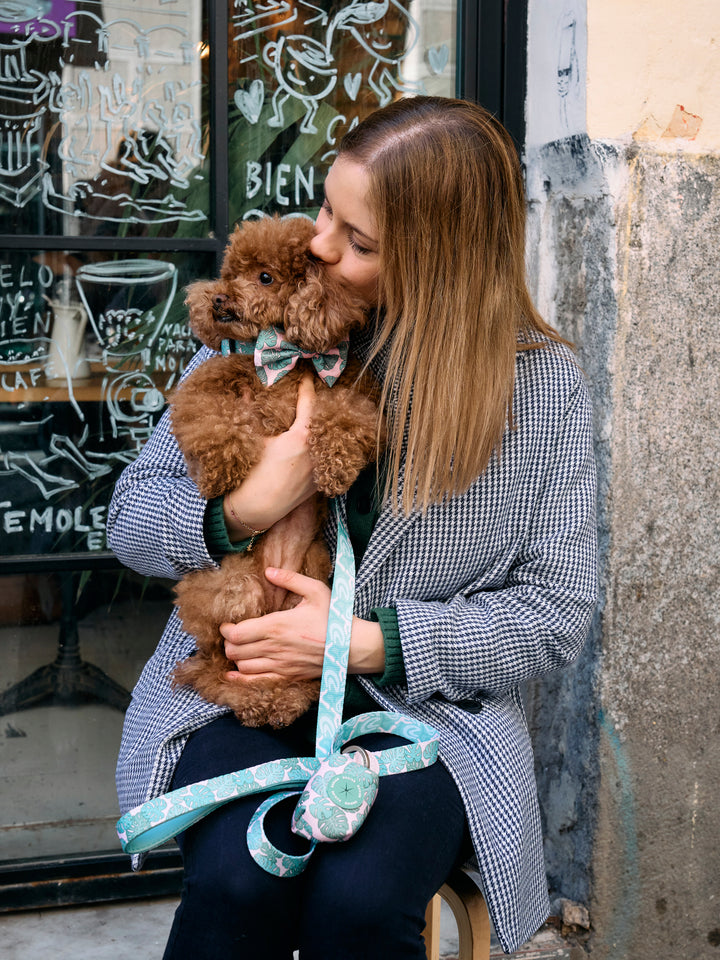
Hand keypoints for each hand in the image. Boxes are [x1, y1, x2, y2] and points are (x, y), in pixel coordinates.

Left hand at [220, 567, 385, 679]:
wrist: (351, 646)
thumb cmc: (333, 617)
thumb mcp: (315, 590)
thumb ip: (290, 578)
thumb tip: (268, 570)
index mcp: (276, 625)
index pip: (236, 633)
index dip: (225, 629)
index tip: (227, 624)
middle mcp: (274, 648)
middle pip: (234, 651)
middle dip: (228, 642)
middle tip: (233, 635)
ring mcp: (279, 665)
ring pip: (242, 666)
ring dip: (236, 658)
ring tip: (241, 648)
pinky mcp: (286, 677)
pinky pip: (255, 682)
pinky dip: (241, 679)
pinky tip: (235, 673)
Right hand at [224, 376, 317, 538]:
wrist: (255, 510)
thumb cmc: (252, 475)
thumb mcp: (252, 440)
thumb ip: (250, 412)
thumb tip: (244, 390)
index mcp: (302, 437)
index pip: (309, 402)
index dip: (307, 386)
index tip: (306, 375)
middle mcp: (317, 451)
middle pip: (324, 420)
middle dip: (320, 406)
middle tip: (316, 392)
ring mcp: (321, 468)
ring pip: (327, 441)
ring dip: (323, 428)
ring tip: (318, 417)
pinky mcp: (320, 483)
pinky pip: (325, 459)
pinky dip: (322, 448)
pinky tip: (318, 444)